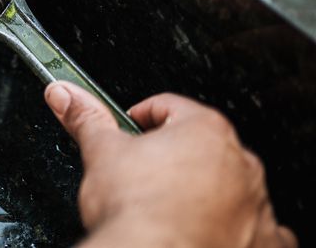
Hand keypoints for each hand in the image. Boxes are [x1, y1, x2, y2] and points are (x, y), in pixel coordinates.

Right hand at [44, 82, 295, 247]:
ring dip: (204, 192)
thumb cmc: (135, 211)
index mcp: (203, 129)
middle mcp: (238, 162)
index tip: (126, 136)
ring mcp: (253, 202)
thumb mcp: (100, 153)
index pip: (168, 108)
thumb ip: (85, 118)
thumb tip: (64, 94)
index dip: (139, 120)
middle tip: (142, 176)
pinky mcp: (262, 240)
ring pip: (227, 186)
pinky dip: (234, 229)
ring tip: (167, 209)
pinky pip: (255, 229)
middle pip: (199, 146)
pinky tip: (206, 232)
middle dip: (172, 157)